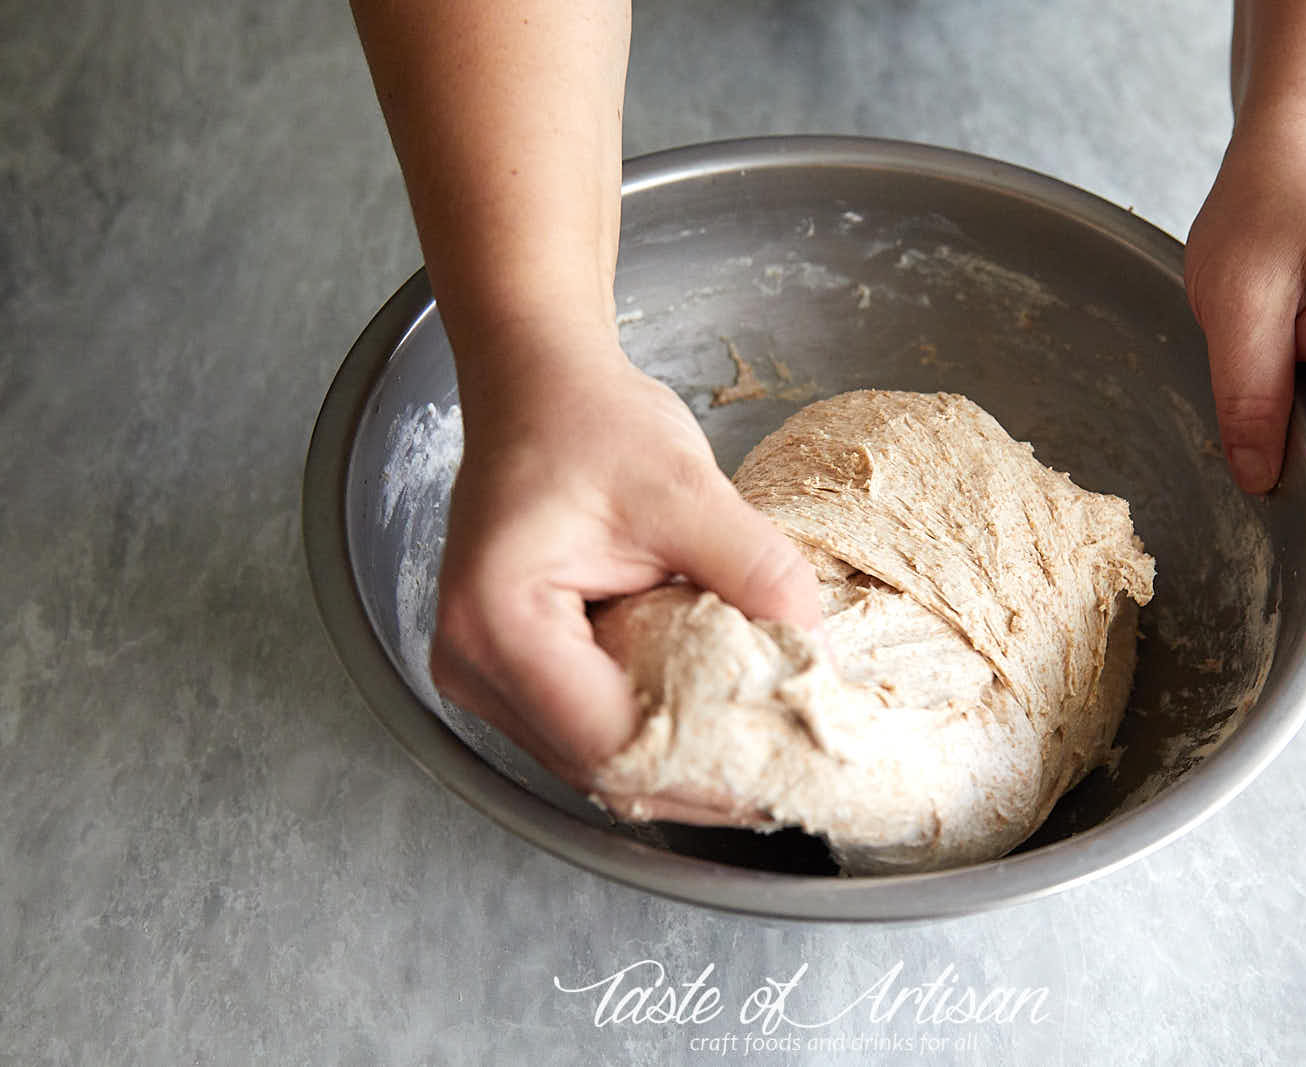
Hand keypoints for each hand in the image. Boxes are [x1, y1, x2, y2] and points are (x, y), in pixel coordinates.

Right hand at [430, 324, 821, 821]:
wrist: (540, 390)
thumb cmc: (589, 423)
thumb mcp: (685, 486)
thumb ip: (755, 569)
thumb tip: (816, 650)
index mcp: (498, 620)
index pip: (609, 739)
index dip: (703, 770)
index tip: (784, 769)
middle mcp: (474, 665)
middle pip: (601, 767)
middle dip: (701, 780)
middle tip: (790, 778)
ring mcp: (487, 676)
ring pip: (598, 762)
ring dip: (682, 765)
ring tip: (764, 757)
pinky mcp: (514, 672)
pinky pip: (592, 730)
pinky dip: (657, 733)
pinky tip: (717, 724)